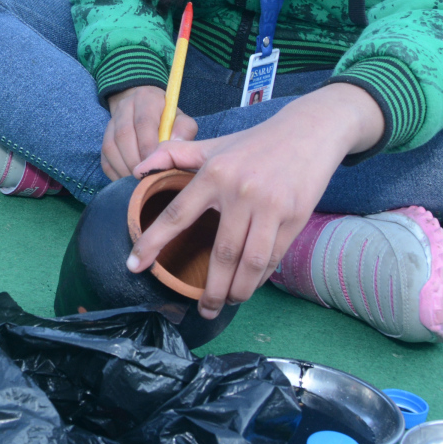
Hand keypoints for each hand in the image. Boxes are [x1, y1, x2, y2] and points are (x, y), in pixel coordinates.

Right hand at [101, 85, 197, 179]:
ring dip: (124, 168)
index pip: (143, 122)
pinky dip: (116, 173)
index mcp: (146, 99)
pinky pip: (105, 158)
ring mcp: (111, 122)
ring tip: (138, 182)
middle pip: (123, 135)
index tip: (156, 165)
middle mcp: (124, 107)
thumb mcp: (181, 120)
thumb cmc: (168, 119)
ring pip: (111, 147)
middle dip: (136, 161)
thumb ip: (183, 131)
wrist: (145, 108)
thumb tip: (176, 146)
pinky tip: (128, 182)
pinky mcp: (104, 138)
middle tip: (147, 178)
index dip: (147, 146)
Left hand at [129, 83, 383, 318]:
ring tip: (225, 303)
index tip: (134, 267)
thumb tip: (136, 170)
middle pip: (221, 253)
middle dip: (210, 288)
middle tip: (201, 309)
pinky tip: (249, 286)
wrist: (307, 134)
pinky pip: (273, 258)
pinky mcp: (295, 217)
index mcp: (214, 174)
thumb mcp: (212, 145)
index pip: (177, 215)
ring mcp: (269, 207)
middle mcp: (240, 192)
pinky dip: (260, 278)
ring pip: (250, 263)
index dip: (153, 243)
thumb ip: (172, 155)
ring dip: (236, 291)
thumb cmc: (254, 143)